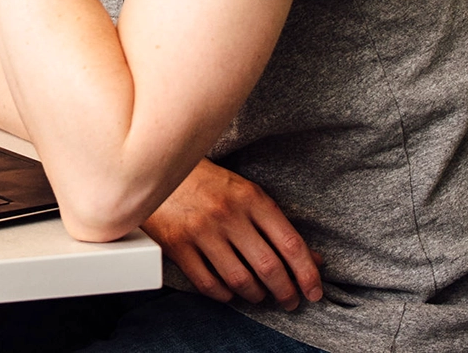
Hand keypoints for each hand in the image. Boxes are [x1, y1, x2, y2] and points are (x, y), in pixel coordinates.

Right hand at [142, 159, 324, 310]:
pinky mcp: (177, 245)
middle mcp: (227, 214)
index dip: (308, 274)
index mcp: (250, 197)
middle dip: (286, 292)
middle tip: (290, 301)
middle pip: (269, 268)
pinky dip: (225, 295)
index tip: (315, 291)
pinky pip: (208, 283)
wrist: (153, 166)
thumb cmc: (205, 181)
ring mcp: (200, 231)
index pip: (291, 244)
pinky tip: (230, 292)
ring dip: (257, 296)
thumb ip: (276, 225)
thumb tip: (314, 260)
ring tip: (260, 296)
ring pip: (241, 280)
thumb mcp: (245, 192)